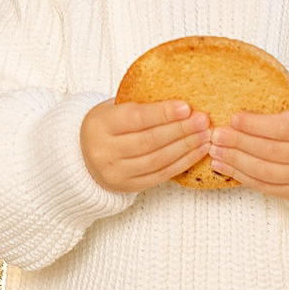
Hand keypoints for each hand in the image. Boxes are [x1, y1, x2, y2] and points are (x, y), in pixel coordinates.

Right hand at [80, 99, 209, 193]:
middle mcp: (105, 151)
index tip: (186, 107)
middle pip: (150, 141)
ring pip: (158, 160)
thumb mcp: (114, 108)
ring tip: (205, 135)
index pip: (136, 119)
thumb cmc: (107, 125)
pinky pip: (161, 175)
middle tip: (203, 121)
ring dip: (186, 147)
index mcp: (100, 125)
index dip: (163, 113)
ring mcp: (116, 172)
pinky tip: (197, 151)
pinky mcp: (128, 186)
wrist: (83, 154)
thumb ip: (141, 105)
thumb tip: (182, 103)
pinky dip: (183, 163)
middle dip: (181, 130)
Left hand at [210, 104, 288, 201]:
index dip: (255, 124)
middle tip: (216, 135)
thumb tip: (236, 108)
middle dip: (238, 143)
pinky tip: (225, 167)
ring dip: (235, 161)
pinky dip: (241, 177)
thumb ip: (278, 108)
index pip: (283, 127)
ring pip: (265, 171)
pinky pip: (265, 186)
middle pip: (270, 151)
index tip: (233, 118)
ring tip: (215, 151)